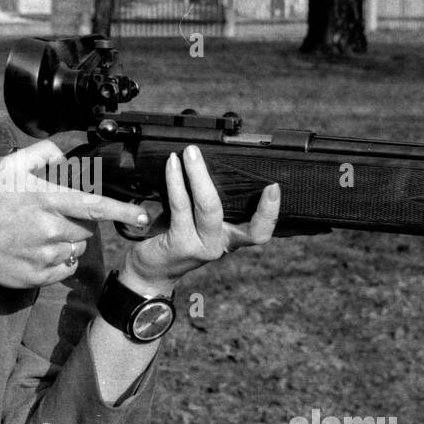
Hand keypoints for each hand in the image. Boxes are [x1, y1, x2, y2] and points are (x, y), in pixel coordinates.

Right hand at [0, 139, 150, 288]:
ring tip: (40, 234)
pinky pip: (65, 267)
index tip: (142, 215)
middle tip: (52, 216)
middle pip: (87, 227)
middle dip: (78, 222)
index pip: (93, 206)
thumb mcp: (10, 168)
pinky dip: (59, 260)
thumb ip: (42, 153)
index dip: (121, 211)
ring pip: (77, 248)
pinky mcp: (40, 276)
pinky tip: (38, 250)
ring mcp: (45, 256)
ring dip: (67, 241)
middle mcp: (49, 229)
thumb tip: (66, 152)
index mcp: (46, 201)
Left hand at [121, 145, 280, 295]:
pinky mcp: (181, 244)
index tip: (274, 187)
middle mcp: (220, 245)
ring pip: (209, 206)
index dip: (270, 213)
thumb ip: (206, 201)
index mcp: (230, 238)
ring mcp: (202, 247)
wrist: (149, 270)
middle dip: (238, 181)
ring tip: (189, 153)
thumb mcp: (195, 220)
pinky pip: (181, 206)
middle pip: (238, 215)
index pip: (260, 232)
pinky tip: (172, 166)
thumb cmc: (173, 237)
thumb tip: (206, 160)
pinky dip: (176, 181)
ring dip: (197, 173)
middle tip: (211, 152)